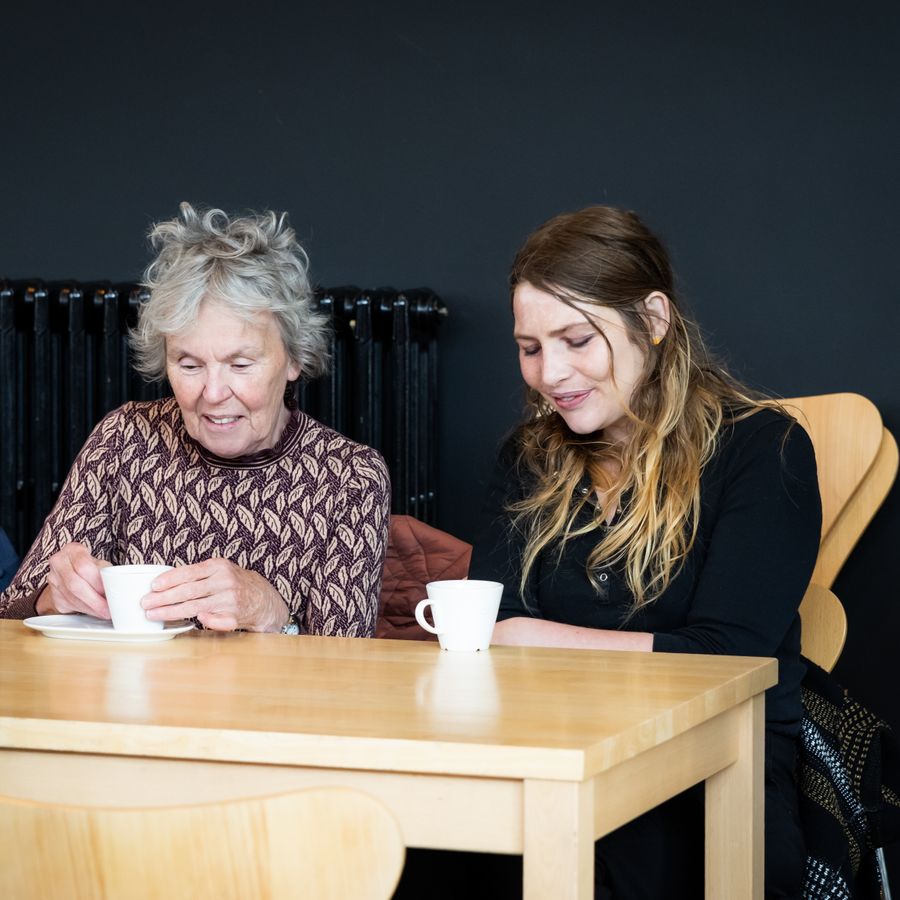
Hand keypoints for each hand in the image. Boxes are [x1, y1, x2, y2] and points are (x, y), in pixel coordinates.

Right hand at [36, 542, 110, 617]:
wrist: (71, 573)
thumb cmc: (90, 567)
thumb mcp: (99, 564)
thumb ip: (105, 572)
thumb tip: (117, 586)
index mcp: (73, 550)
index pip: (83, 566)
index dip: (96, 581)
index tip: (107, 591)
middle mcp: (59, 563)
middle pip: (75, 585)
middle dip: (93, 600)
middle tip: (107, 609)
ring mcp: (53, 579)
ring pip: (71, 597)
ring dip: (90, 608)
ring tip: (104, 612)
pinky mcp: (53, 595)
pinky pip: (69, 605)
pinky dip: (84, 610)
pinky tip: (94, 612)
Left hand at [141, 558, 290, 632]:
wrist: (263, 598)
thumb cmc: (234, 583)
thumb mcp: (219, 571)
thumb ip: (197, 575)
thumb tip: (166, 583)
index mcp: (219, 566)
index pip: (189, 572)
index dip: (169, 579)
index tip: (153, 586)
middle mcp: (225, 582)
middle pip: (188, 591)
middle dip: (163, 598)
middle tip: (145, 603)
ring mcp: (230, 600)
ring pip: (194, 607)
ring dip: (171, 612)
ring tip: (154, 614)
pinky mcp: (234, 616)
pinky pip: (211, 621)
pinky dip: (199, 622)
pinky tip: (184, 623)